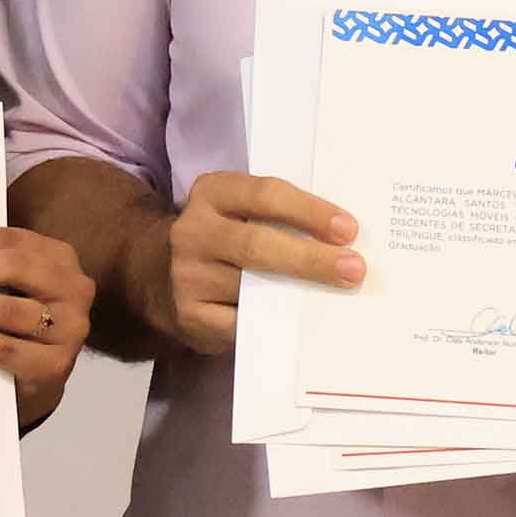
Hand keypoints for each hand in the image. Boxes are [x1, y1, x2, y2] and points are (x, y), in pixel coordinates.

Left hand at [0, 224, 97, 425]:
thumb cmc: (18, 326)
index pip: (9, 239)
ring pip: (9, 309)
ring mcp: (71, 327)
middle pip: (14, 267)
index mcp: (60, 258)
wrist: (38, 379)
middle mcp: (74, 287)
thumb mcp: (13, 289)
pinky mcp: (57, 364)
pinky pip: (6, 348)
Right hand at [124, 172, 362, 355]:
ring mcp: (187, 275)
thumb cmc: (226, 239)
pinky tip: (299, 323)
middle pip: (258, 243)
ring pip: (250, 287)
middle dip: (311, 258)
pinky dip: (273, 323)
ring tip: (337, 297)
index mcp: (213, 193)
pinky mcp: (189, 314)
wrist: (163, 276)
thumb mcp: (241, 213)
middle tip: (353, 269)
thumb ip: (280, 217)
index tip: (348, 229)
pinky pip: (240, 323)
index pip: (264, 195)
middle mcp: (193, 231)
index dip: (308, 211)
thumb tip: (342, 241)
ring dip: (299, 294)